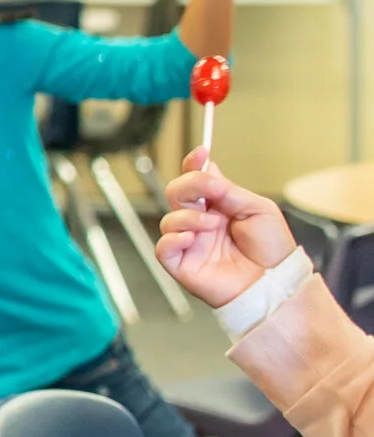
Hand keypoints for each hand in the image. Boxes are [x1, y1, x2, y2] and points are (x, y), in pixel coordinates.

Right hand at [155, 149, 298, 307]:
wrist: (274, 283)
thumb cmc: (272, 249)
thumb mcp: (259, 208)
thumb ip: (230, 191)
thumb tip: (209, 170)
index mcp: (219, 207)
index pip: (197, 181)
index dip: (193, 165)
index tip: (201, 152)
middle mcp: (201, 222)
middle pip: (177, 193)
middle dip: (190, 185)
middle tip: (211, 190)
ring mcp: (190, 243)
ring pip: (168, 219)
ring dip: (189, 216)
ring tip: (212, 225)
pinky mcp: (182, 264)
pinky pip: (162, 248)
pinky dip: (173, 239)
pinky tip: (191, 238)